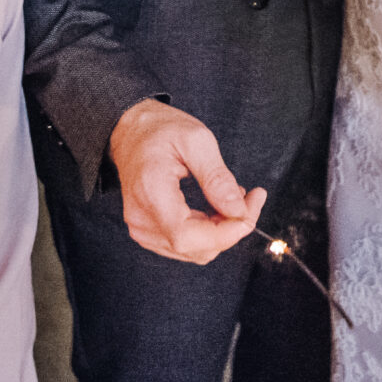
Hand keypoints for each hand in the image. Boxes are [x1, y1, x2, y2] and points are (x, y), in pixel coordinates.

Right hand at [108, 98, 264, 262]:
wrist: (130, 131)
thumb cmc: (160, 130)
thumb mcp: (196, 140)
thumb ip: (217, 178)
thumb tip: (238, 211)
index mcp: (150, 192)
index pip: (187, 237)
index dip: (225, 233)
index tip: (251, 208)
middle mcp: (141, 219)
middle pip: (195, 248)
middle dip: (231, 228)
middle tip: (251, 197)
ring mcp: (142, 229)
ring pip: (194, 251)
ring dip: (221, 231)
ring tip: (233, 197)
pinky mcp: (148, 232)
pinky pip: (186, 245)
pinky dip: (208, 232)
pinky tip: (216, 208)